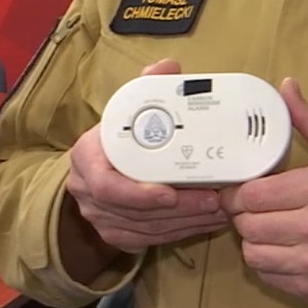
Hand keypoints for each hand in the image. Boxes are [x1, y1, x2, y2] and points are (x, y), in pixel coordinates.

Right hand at [64, 59, 229, 252]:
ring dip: (187, 222)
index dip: (138, 194)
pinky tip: (207, 221)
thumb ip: (148, 87)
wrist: (94, 165)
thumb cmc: (115, 135)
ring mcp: (101, 218)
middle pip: (135, 212)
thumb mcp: (126, 108)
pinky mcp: (116, 235)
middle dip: (180, 209)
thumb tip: (168, 68)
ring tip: (220, 209)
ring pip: (148, 229)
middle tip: (215, 199)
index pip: (106, 185)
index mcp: (87, 158)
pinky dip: (182, 232)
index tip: (170, 193)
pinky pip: (151, 239)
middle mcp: (88, 192)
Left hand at [221, 78, 307, 307]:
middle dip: (244, 215)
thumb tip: (286, 87)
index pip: (252, 194)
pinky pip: (267, 276)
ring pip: (252, 253)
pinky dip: (268, 263)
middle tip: (255, 209)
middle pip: (247, 223)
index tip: (242, 190)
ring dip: (253, 241)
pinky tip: (282, 250)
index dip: (238, 192)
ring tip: (268, 230)